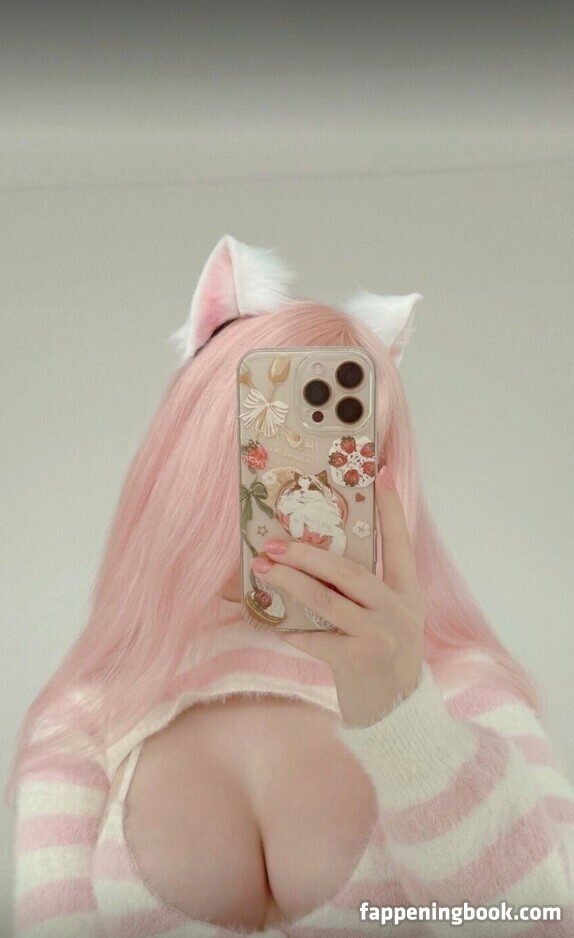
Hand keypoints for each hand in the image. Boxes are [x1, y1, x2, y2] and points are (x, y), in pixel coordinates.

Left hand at [250, 465, 424, 726]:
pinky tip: (274, 623)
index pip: (401, 543)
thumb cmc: (385, 658)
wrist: (398, 716)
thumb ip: (366, 592)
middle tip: (274, 542)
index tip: (381, 473)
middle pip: (349, 570)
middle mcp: (397, 610)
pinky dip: (292, 630)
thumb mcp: (389, 620)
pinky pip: (315, 639)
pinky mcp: (358, 662)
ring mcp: (379, 636)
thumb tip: (315, 559)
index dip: (391, 509)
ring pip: (327, 599)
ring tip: (262, 569)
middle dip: (308, 553)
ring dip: (290, 582)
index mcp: (408, 594)